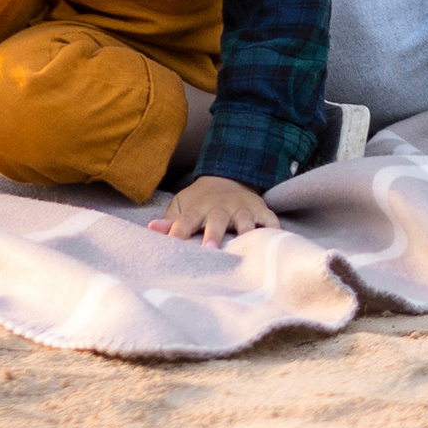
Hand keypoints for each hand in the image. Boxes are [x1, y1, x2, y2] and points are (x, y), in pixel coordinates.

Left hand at [147, 176, 276, 245]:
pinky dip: (274, 232)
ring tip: (245, 251)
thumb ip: (170, 220)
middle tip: (209, 250)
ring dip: (244, 234)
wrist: (228, 177)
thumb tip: (151, 230)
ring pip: (244, 221)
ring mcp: (242, 209)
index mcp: (198, 208)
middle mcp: (220, 208)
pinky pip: (270, 222)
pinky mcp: (261, 211)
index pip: (185, 219)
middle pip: (216, 220)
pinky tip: (275, 246)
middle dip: (213, 234)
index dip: (177, 231)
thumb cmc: (201, 200)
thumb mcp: (183, 204)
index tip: (172, 243)